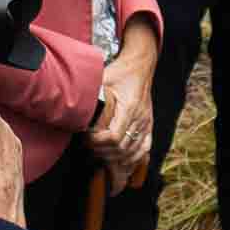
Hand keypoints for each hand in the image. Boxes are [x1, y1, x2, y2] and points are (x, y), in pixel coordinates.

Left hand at [86, 41, 156, 189]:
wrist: (139, 67)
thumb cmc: (120, 73)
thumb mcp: (103, 82)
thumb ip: (95, 100)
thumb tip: (80, 119)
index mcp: (130, 107)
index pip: (114, 137)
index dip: (98, 143)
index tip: (86, 139)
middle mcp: (141, 118)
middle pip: (122, 148)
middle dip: (103, 152)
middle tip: (89, 147)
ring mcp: (147, 123)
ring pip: (133, 152)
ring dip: (115, 158)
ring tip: (100, 154)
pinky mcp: (149, 125)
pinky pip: (145, 149)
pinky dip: (134, 159)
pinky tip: (123, 163)